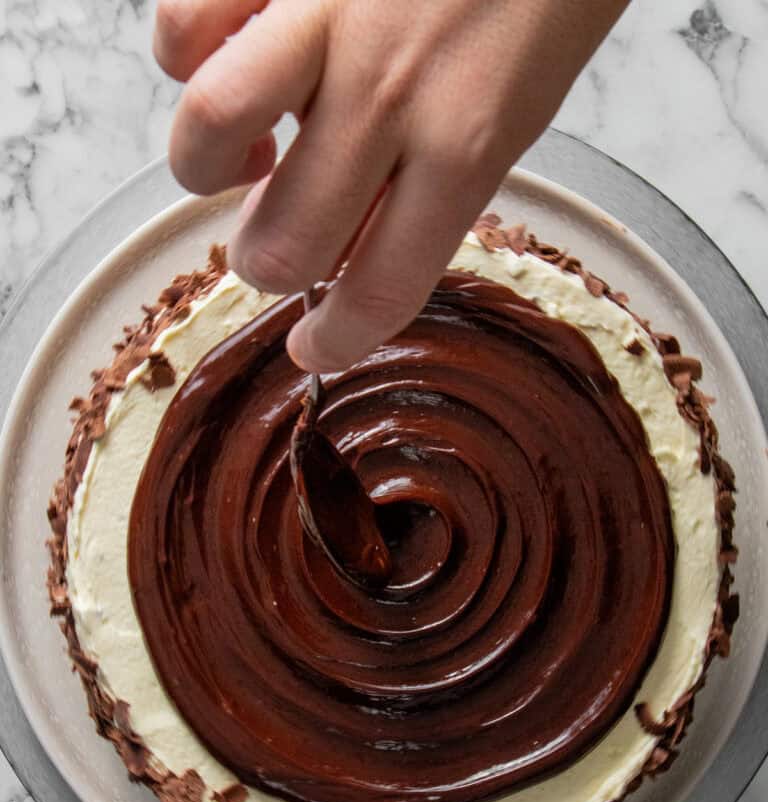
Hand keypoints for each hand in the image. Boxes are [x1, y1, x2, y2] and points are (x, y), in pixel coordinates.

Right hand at [154, 0, 626, 371]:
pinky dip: (187, 55)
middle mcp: (390, 92)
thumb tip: (361, 245)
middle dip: (263, 266)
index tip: (315, 351)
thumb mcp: (521, 103)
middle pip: (282, 241)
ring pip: (205, 139)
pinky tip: (226, 52)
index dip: (336, 340)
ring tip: (236, 159)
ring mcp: (325, 15)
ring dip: (207, 172)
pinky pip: (181, 28)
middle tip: (270, 249)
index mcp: (469, 141)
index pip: (381, 287)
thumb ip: (438, 180)